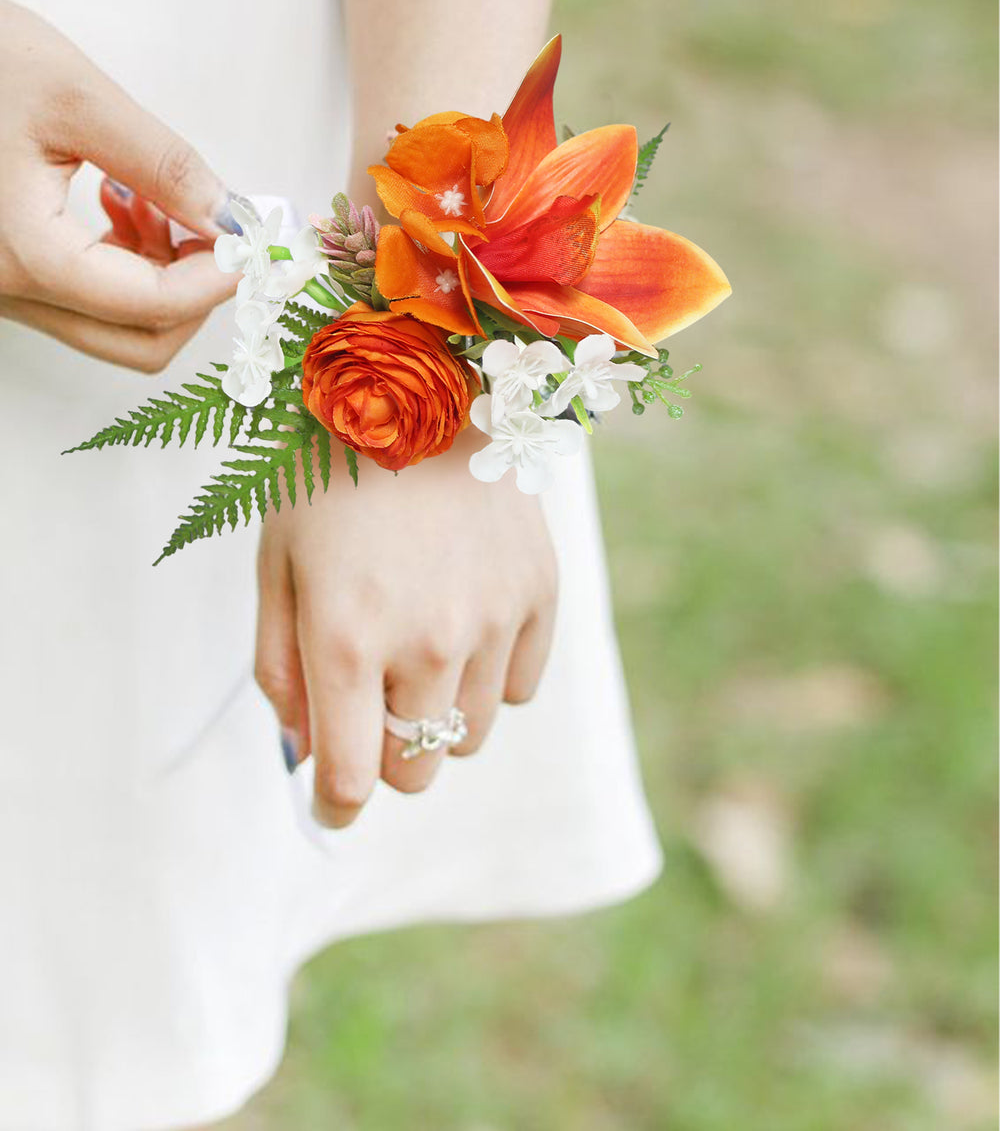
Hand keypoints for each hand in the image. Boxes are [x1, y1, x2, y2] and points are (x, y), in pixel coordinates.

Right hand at [0, 0, 238, 370]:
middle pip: (140, 343)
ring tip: (152, 198)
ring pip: (115, 325)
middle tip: (214, 227)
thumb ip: (161, 163)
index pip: (150, 306)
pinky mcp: (8, 274)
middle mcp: (9, 291)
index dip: (217, 278)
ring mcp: (7, 289)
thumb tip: (229, 216)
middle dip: (195, 292)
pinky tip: (120, 200)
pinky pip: (86, 298)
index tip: (251, 238)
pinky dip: (126, 264)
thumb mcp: (73, 95)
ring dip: (162, 277)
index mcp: (24, 255)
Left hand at [255, 429, 557, 826]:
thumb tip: (305, 752)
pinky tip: (465, 619)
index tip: (329, 803)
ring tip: (417, 649)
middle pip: (416, 770)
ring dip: (436, 717)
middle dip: (383, 755)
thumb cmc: (327, 472)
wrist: (419, 379)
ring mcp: (495, 618)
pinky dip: (489, 676)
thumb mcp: (276, 563)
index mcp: (348, 638)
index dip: (332, 806)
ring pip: (470, 737)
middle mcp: (429, 642)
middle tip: (369, 705)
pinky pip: (520, 687)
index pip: (349, 779)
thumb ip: (281, 668)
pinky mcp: (541, 592)